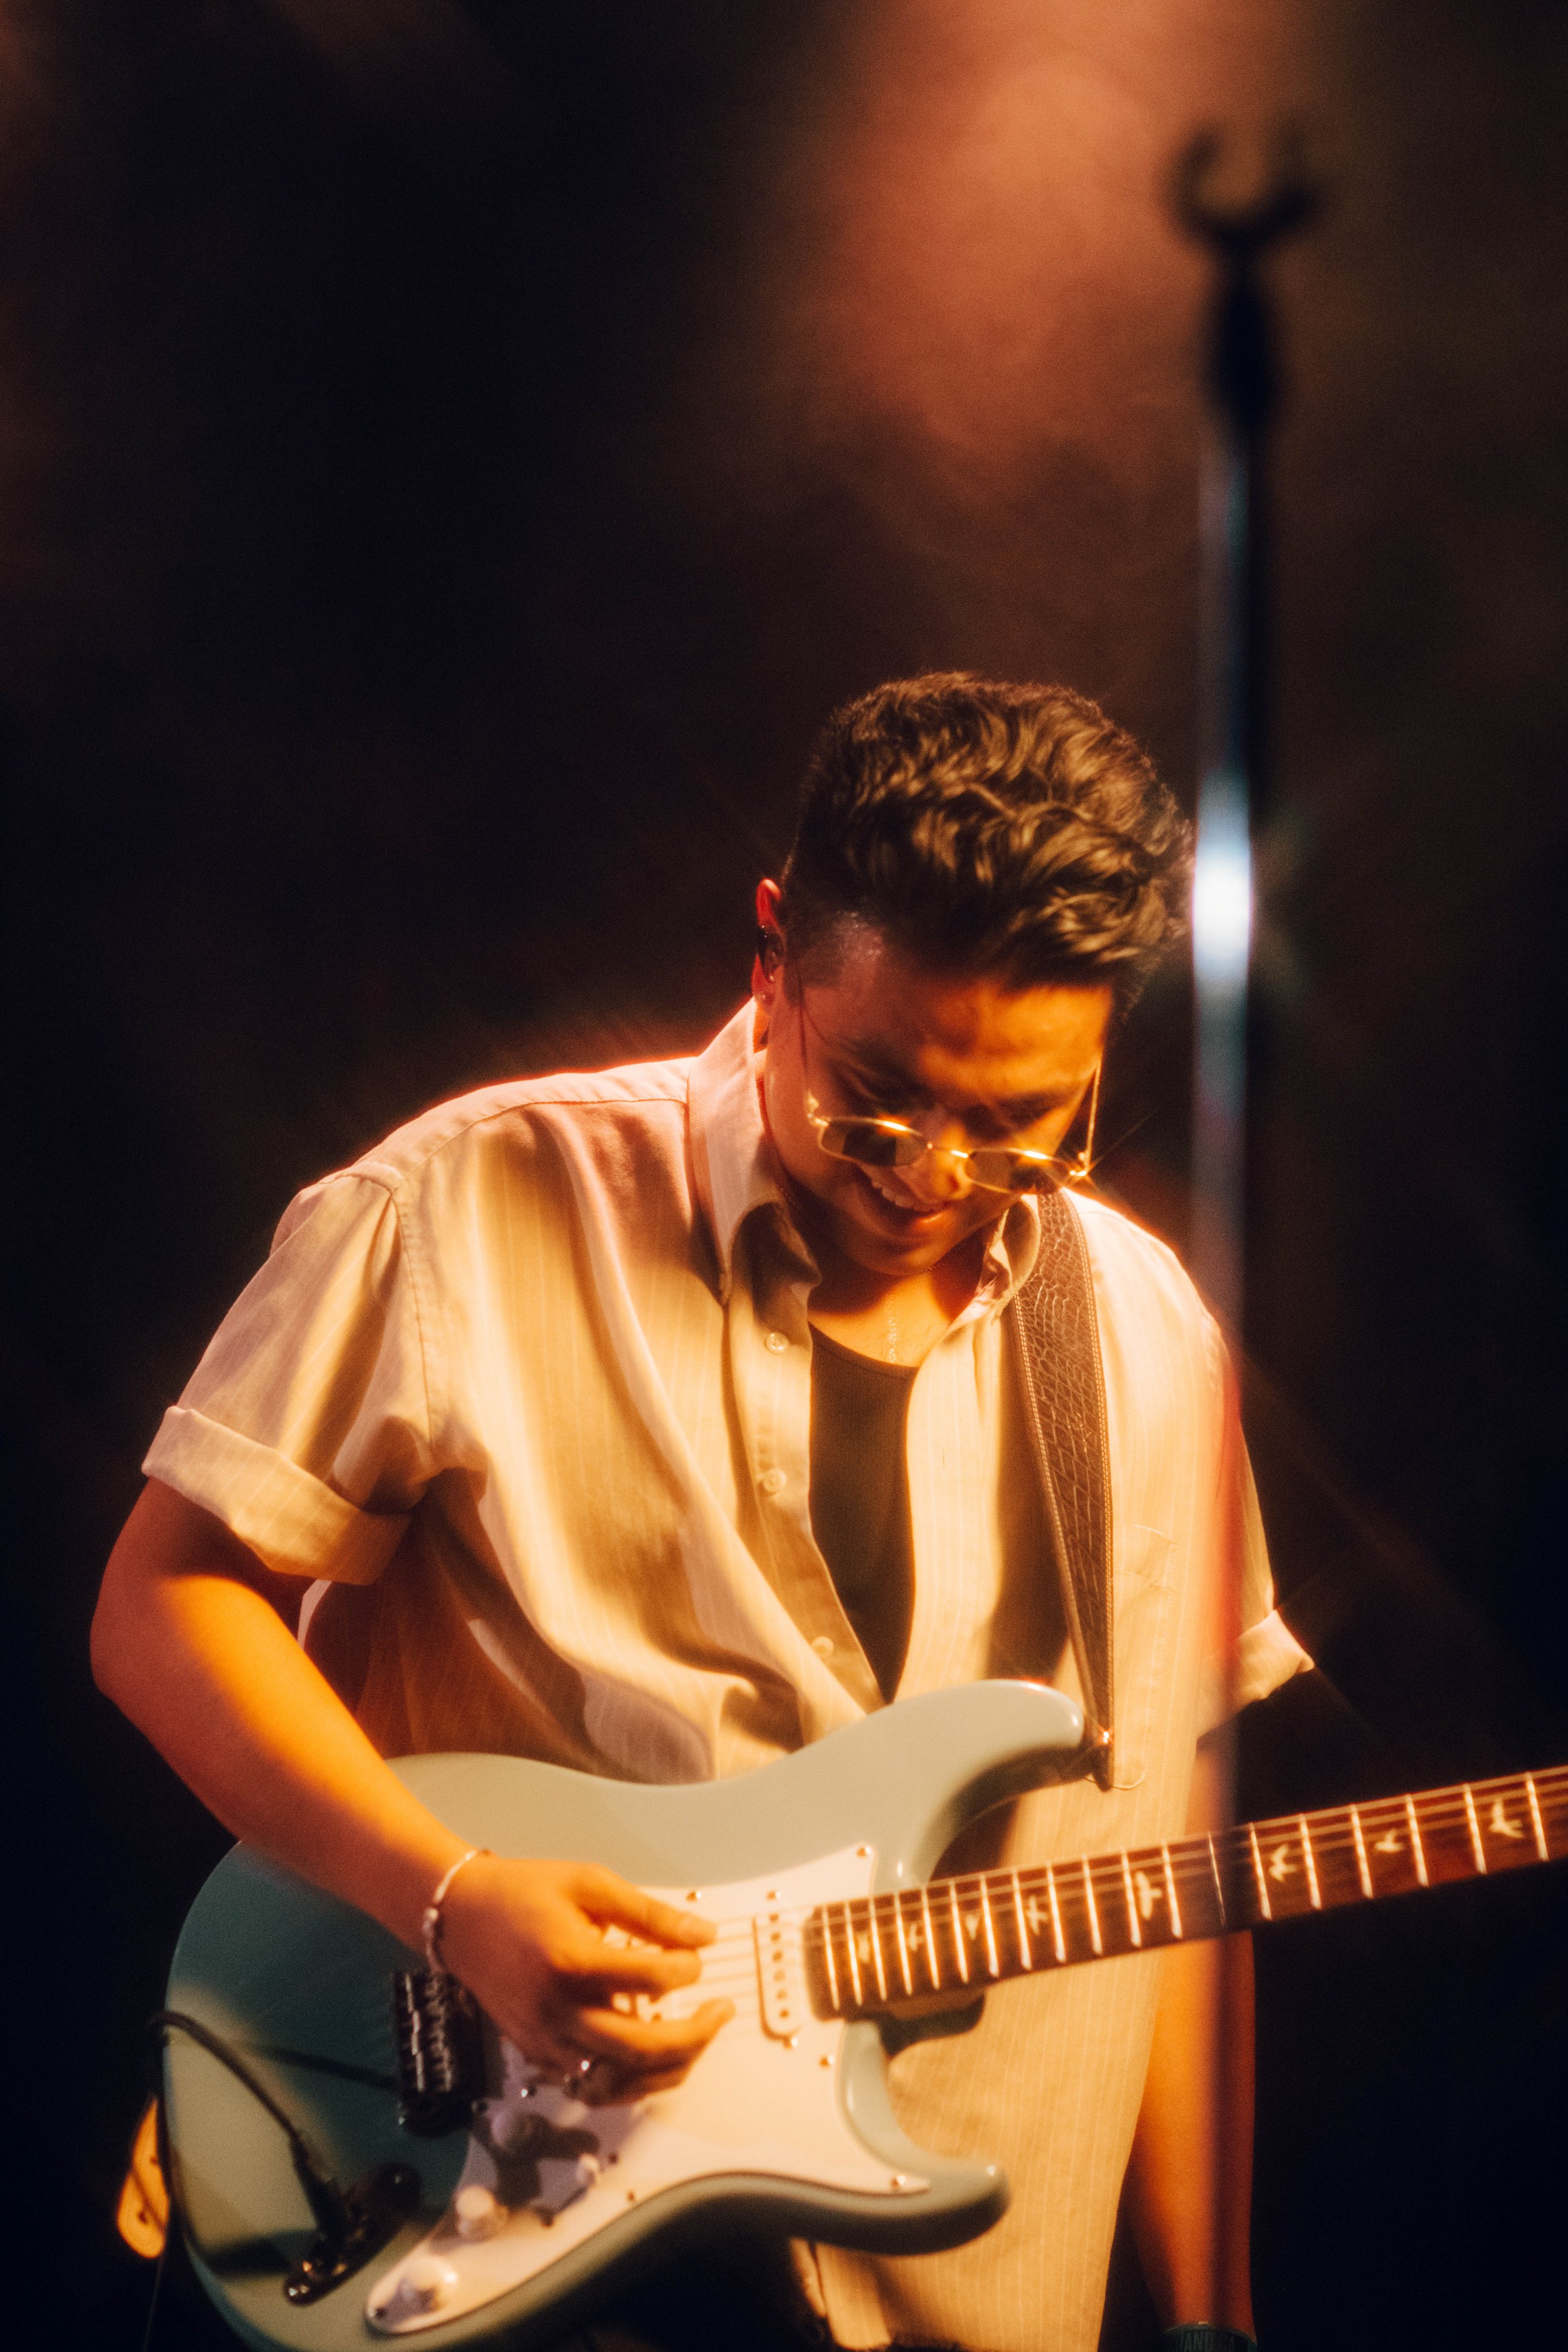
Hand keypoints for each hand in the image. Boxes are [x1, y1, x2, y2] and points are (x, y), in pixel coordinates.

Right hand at [437, 1854, 732, 2104]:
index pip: (652, 1979)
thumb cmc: (523, 1893)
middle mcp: (558, 2010)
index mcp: (571, 1960)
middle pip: (643, 2046)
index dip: (688, 1967)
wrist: (461, 1917)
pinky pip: (592, 2088)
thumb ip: (648, 1914)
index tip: (697, 1952)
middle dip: (696, 2035)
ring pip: (620, 2081)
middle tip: (720, 2011)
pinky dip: (629, 2082)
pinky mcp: (537, 2055)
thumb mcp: (590, 1884)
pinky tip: (650, 2056)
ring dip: (668, 2068)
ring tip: (693, 2040)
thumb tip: (701, 1935)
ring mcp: (545, 2040)